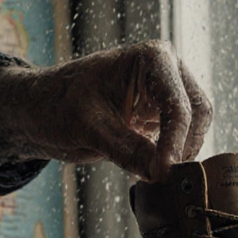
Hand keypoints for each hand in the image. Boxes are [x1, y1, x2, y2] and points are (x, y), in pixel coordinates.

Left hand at [0, 40, 212, 180]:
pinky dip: (171, 155)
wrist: (40, 109)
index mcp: (151, 58)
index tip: (164, 173)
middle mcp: (167, 70)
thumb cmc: (57, 105)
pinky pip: (180, 137)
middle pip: (198, 113)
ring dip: (180, 153)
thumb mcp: (90, 129)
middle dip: (183, 147)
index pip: (179, 105)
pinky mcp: (160, 113)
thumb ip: (128, 150)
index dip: (175, 142)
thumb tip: (163, 174)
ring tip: (154, 175)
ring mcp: (166, 91)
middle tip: (165, 179)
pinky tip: (152, 170)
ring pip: (195, 127)